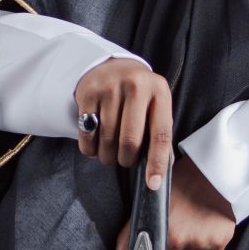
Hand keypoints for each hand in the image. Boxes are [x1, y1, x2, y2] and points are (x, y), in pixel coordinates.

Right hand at [74, 57, 172, 184]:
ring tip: (110, 154)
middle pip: (130, 141)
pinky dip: (90, 148)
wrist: (111, 66)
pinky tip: (95, 146)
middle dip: (126, 160)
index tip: (152, 183)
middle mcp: (136, 86)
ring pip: (107, 139)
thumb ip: (159, 134)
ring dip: (108, 156)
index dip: (157, 162)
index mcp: (159, 91)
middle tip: (125, 160)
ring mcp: (110, 88)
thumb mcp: (155, 106)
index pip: (160, 134)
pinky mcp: (88, 93)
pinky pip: (87, 134)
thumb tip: (161, 172)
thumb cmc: (138, 95)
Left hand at [110, 151, 235, 249]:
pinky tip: (200, 232)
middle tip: (173, 240)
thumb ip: (129, 235)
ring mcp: (205, 242)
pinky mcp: (220, 241)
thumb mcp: (149, 205)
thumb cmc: (177, 186)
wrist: (208, 173)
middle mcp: (186, 241)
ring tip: (186, 233)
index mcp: (167, 235)